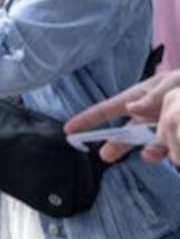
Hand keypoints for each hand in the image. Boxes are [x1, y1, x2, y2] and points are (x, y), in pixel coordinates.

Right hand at [65, 70, 179, 162]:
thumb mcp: (171, 82)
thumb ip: (151, 96)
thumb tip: (131, 109)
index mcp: (141, 95)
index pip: (109, 108)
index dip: (88, 119)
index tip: (69, 130)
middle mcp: (149, 111)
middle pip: (126, 129)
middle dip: (116, 142)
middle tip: (104, 156)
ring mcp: (164, 124)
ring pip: (149, 142)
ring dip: (148, 150)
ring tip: (150, 156)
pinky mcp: (178, 135)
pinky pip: (170, 147)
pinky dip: (166, 151)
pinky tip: (168, 154)